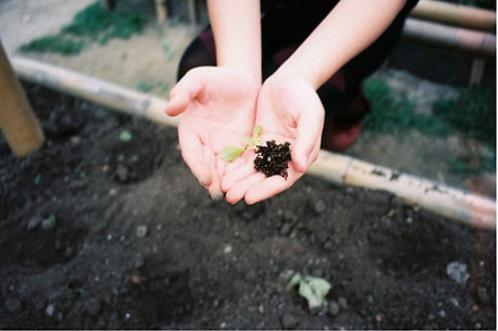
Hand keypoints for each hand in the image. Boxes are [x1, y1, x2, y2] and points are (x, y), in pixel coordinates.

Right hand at [165, 66, 258, 198]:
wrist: (240, 80)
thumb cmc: (215, 78)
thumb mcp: (198, 79)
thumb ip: (183, 91)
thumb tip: (169, 109)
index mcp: (190, 131)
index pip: (192, 152)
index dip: (198, 166)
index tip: (206, 178)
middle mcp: (205, 144)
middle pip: (207, 166)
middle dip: (214, 181)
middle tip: (222, 194)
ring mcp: (222, 149)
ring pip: (224, 170)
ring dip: (229, 183)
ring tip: (236, 195)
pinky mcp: (240, 149)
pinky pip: (241, 165)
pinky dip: (243, 176)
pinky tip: (251, 186)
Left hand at [221, 75, 323, 203]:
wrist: (289, 79)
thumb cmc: (303, 96)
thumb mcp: (310, 114)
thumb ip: (306, 138)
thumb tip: (300, 164)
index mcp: (302, 155)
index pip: (284, 178)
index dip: (267, 189)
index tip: (250, 197)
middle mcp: (286, 157)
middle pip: (266, 178)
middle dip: (248, 188)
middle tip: (231, 197)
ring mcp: (271, 150)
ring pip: (254, 170)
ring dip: (240, 181)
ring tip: (224, 189)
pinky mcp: (258, 142)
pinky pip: (246, 157)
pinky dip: (235, 166)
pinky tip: (223, 173)